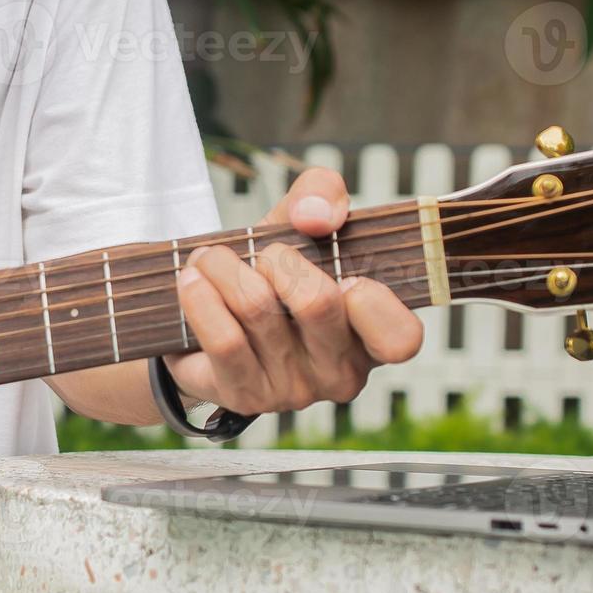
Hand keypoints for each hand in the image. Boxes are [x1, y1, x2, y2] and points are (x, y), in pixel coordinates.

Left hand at [165, 168, 423, 414]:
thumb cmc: (275, 272)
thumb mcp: (305, 223)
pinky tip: (191, 281)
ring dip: (224, 267)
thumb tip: (315, 216)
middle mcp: (341, 372)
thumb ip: (323, 196)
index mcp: (373, 336)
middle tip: (261, 253)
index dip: (372, 300)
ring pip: (257, 308)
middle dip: (277, 258)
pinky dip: (201, 297)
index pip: (400, 337)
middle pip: (317, 302)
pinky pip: (224, 340)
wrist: (209, 320)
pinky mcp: (246, 396)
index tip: (343, 274)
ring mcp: (294, 391)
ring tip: (210, 258)